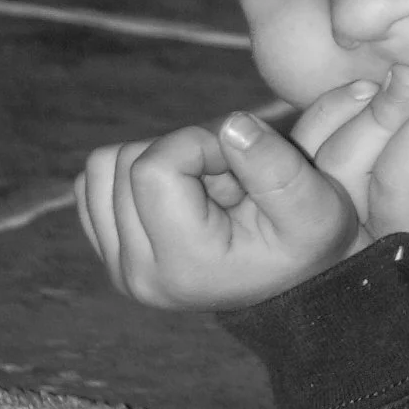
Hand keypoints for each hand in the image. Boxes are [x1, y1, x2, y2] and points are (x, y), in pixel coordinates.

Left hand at [75, 89, 376, 310]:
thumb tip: (232, 125)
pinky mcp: (110, 255)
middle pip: (125, 161)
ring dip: (158, 162)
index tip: (237, 163)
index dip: (199, 143)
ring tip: (204, 190)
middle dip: (182, 153)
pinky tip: (180, 197)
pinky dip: (136, 176)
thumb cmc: (306, 241)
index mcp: (183, 264)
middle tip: (227, 182)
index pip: (153, 166)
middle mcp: (138, 273)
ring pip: (103, 167)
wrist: (290, 283)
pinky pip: (94, 184)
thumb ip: (276, 165)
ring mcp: (118, 268)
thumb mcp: (314, 206)